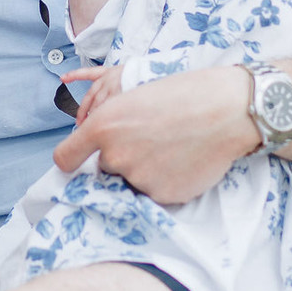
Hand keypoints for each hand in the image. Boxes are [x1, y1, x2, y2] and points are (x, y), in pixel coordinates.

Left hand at [52, 64, 259, 204]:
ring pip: (130, 180)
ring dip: (144, 170)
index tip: (75, 163)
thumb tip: (99, 153)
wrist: (226, 110)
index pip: (65, 157)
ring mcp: (137, 178)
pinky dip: (165, 181)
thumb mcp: (133, 98)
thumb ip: (108, 127)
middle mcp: (114, 154)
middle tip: (151, 139)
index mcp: (102, 125)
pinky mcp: (160, 195)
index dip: (70, 161)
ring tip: (172, 147)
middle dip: (121, 157)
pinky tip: (182, 161)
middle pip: (104, 168)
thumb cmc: (182, 96)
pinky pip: (153, 192)